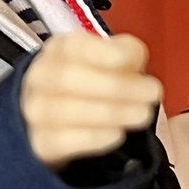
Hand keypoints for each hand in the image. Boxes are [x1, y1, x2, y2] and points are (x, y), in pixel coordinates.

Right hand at [21, 33, 162, 170]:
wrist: (60, 120)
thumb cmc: (93, 82)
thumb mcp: (111, 59)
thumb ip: (126, 53)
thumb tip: (133, 60)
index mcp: (60, 49)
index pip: (73, 46)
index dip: (104, 54)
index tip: (136, 64)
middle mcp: (41, 76)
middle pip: (68, 78)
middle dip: (115, 87)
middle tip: (152, 95)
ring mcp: (36, 110)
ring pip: (64, 111)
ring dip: (110, 113)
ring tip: (143, 115)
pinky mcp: (41, 142)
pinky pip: (62, 141)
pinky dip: (92, 138)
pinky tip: (117, 134)